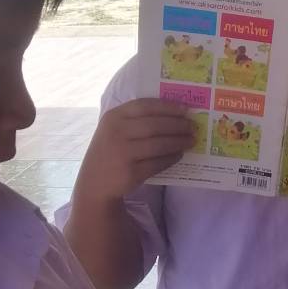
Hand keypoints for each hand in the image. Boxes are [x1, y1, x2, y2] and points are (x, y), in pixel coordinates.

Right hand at [75, 98, 196, 201]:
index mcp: (114, 117)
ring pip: (159, 145)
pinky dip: (172, 158)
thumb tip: (173, 113)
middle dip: (178, 125)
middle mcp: (117, 133)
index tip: (186, 109)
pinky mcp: (131, 173)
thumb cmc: (110, 150)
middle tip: (193, 126)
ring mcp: (123, 154)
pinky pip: (158, 163)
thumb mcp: (114, 128)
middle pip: (155, 126)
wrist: (95, 182)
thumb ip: (135, 119)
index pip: (145, 106)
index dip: (168, 107)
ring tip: (191, 140)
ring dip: (179, 142)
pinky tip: (179, 155)